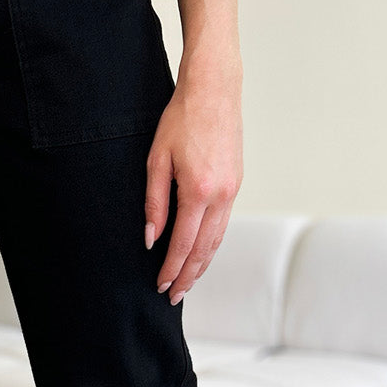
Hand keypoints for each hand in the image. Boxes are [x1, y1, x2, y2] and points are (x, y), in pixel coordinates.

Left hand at [144, 69, 242, 304]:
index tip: (160, 285)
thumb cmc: (181, 119)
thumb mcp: (156, 160)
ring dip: (202, 265)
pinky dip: (211, 245)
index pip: (183, 243)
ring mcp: (232, 191)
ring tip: (187, 282)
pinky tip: (201, 253)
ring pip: (217, 240)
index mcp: (199, 191)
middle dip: (188, 276)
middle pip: (204, 249)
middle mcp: (221, 196)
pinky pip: (223, 224)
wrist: (214, 90)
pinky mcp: (236, 184)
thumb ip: (154, 203)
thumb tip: (150, 238)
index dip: (171, 268)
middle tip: (173, 296)